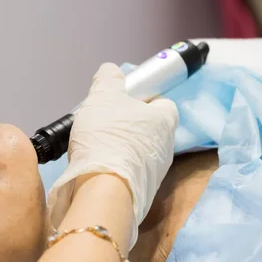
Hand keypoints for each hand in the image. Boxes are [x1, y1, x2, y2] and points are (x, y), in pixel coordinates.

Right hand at [47, 63, 177, 249]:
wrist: (103, 189)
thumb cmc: (107, 137)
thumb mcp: (103, 98)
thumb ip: (108, 80)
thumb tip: (111, 70)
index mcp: (165, 119)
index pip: (162, 101)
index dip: (142, 98)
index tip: (120, 101)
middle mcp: (166, 146)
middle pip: (148, 127)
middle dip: (128, 124)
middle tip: (103, 123)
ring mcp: (155, 172)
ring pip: (137, 151)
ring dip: (120, 147)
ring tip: (94, 147)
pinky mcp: (141, 191)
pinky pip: (127, 171)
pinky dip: (114, 167)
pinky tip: (95, 167)